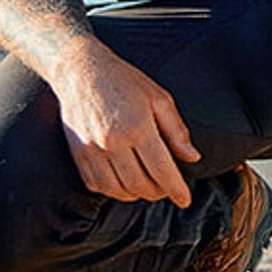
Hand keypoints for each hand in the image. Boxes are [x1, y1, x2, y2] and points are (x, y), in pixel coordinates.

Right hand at [50, 42, 199, 207]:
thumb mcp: (159, 98)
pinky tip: (125, 184)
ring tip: (149, 187)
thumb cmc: (126, 81)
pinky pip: (97, 186)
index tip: (186, 201)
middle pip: (140, 184)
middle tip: (168, 189)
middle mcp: (113, 142)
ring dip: (137, 195)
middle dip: (158, 193)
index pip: (161, 169)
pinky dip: (114, 191)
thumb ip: (177, 130)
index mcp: (138, 126)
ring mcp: (92, 151)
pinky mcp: (78, 155)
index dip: (176, 189)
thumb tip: (192, 157)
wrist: (82, 71)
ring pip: (118, 190)